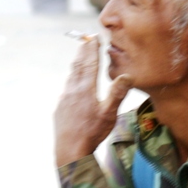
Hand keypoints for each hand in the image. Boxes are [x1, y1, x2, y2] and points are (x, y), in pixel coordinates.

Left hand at [54, 36, 132, 166]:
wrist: (70, 150)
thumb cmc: (92, 133)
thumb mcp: (109, 114)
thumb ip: (117, 93)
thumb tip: (126, 76)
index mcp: (86, 89)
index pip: (90, 64)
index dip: (92, 50)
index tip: (94, 37)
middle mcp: (73, 90)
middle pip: (78, 66)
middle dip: (83, 52)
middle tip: (85, 40)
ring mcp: (64, 99)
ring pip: (71, 77)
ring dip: (76, 65)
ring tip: (79, 57)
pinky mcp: (60, 109)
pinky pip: (66, 89)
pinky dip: (71, 80)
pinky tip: (72, 85)